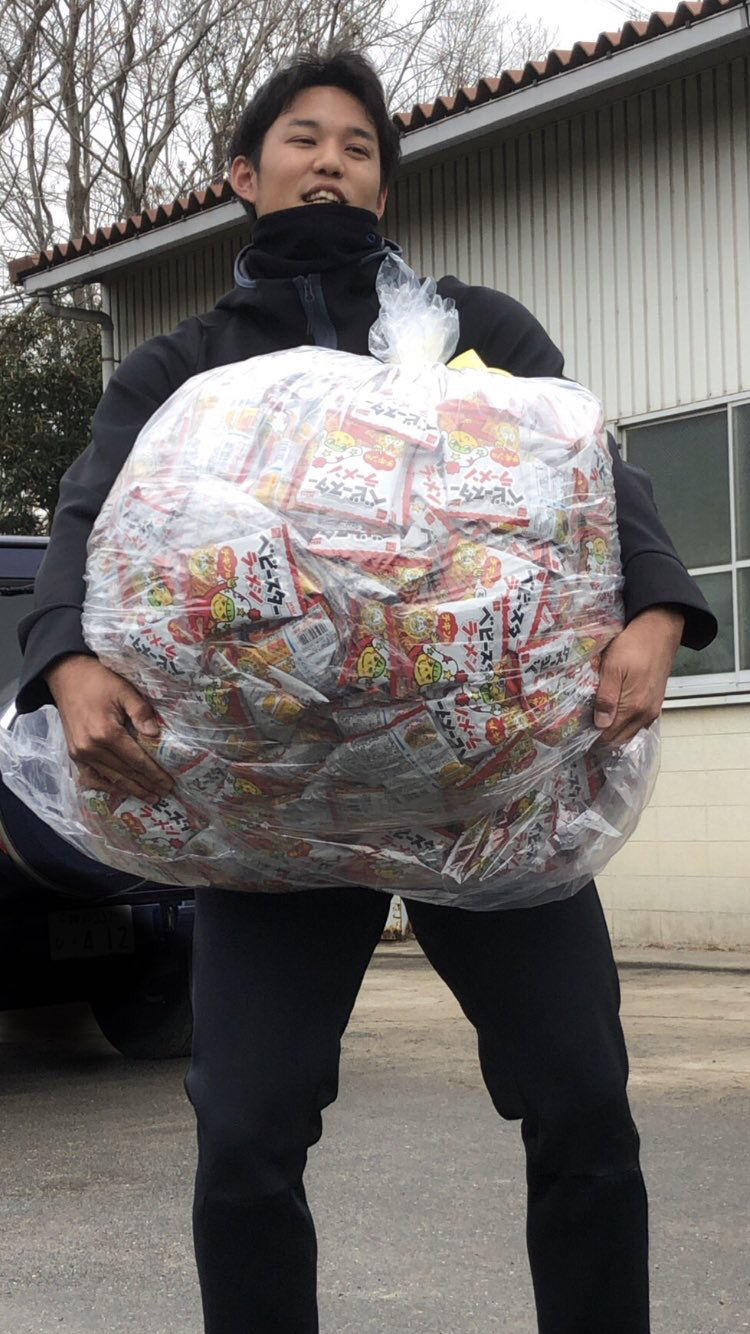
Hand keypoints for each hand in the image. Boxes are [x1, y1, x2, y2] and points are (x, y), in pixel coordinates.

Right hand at [45, 653, 174, 801]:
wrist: (67, 676)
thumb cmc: (99, 681)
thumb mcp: (124, 690)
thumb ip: (141, 711)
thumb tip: (155, 735)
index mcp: (106, 733)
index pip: (136, 760)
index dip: (154, 773)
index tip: (168, 783)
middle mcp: (91, 748)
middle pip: (125, 772)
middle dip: (146, 784)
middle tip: (164, 793)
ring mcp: (80, 753)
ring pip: (110, 778)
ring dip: (130, 789)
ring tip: (149, 796)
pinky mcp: (74, 754)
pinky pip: (91, 777)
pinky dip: (106, 786)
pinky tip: (120, 790)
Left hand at [594, 606, 684, 747]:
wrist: (660, 631)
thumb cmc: (633, 645)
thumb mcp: (612, 667)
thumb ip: (607, 698)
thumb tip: (600, 725)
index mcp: (634, 707)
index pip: (609, 736)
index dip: (592, 737)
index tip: (577, 732)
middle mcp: (646, 714)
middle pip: (620, 738)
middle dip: (601, 737)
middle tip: (582, 728)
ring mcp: (652, 709)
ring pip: (629, 732)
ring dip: (613, 731)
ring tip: (595, 721)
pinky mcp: (656, 703)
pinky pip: (638, 723)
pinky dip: (625, 724)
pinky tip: (613, 714)